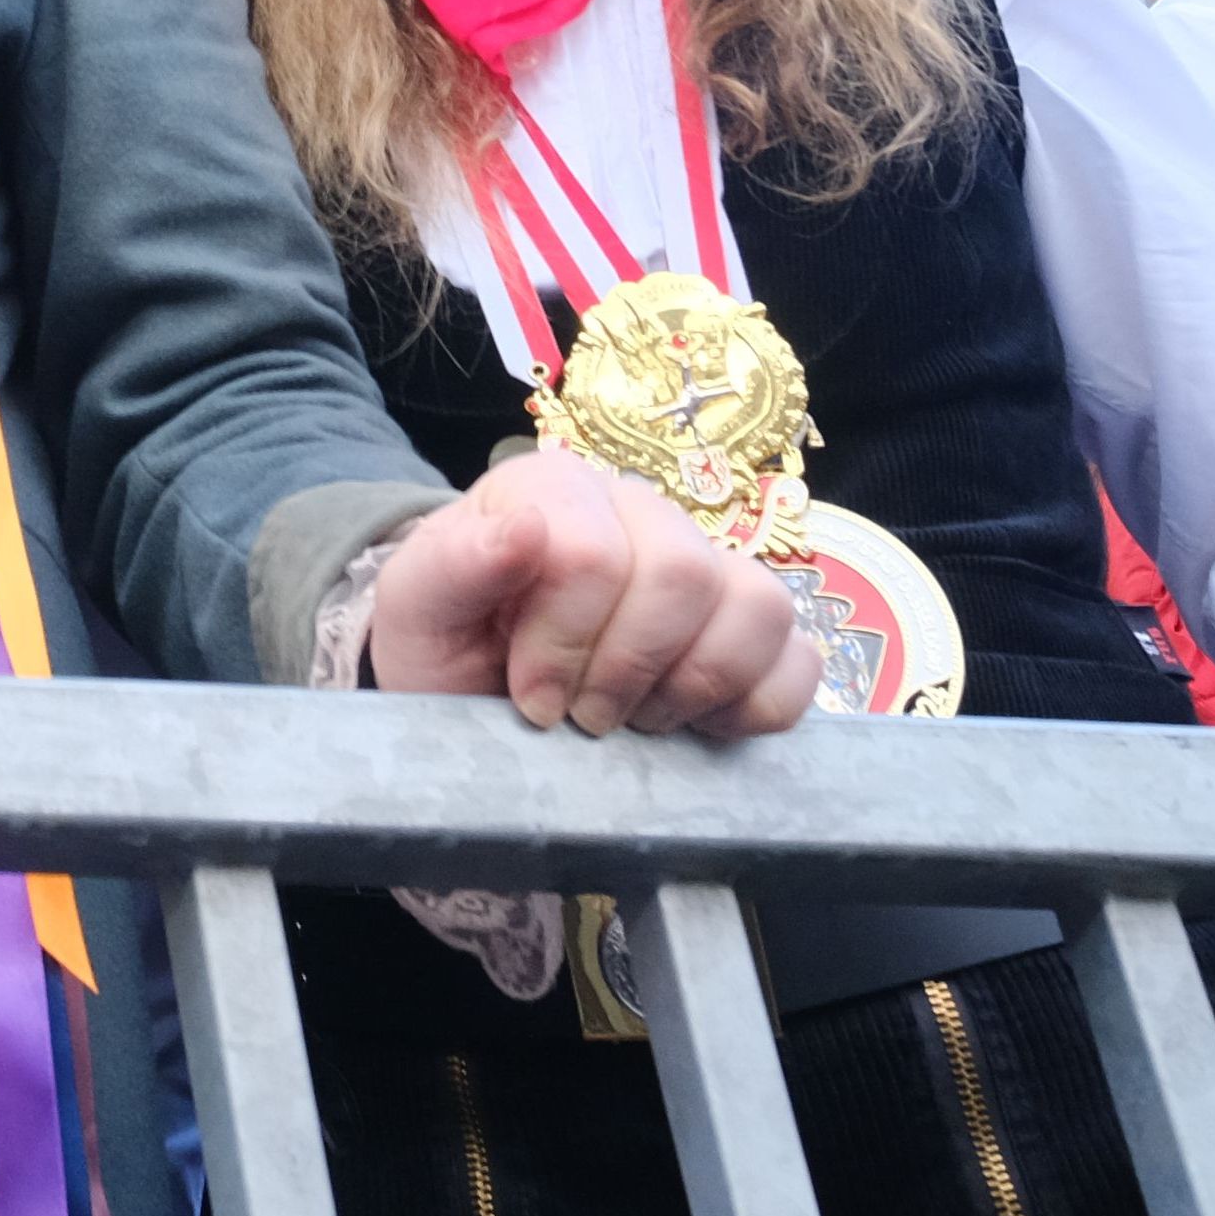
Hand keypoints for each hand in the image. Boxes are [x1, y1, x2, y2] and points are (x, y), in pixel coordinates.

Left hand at [365, 452, 818, 737]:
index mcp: (557, 490)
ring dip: (694, 687)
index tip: (530, 696)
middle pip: (684, 575)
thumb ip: (452, 564)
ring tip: (636, 718)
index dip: (563, 643)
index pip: (595, 554)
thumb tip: (522, 526)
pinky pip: (800, 660)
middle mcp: (641, 513)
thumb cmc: (445, 648)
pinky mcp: (751, 631)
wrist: (473, 694)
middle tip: (583, 714)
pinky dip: (756, 707)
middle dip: (628, 668)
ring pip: (759, 606)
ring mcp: (707, 568)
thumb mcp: (414, 613)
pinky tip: (694, 724)